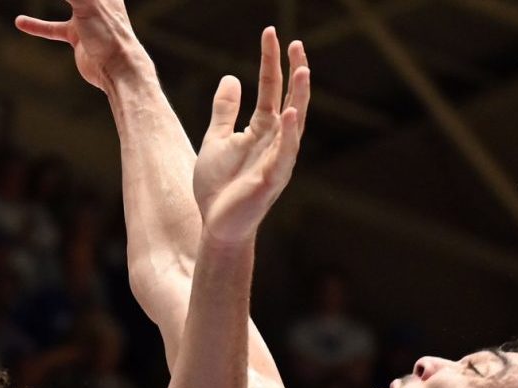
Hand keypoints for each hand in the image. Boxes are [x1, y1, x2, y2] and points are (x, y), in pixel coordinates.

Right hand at [14, 0, 151, 94]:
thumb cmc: (108, 33)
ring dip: (47, 1)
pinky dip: (37, 26)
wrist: (117, 69)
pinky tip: (20, 23)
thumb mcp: (86, 1)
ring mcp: (86, 16)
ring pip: (63, 0)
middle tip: (68, 0)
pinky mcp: (77, 35)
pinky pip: (53, 28)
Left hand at [192, 29, 309, 243]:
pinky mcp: (272, 180)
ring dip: (299, 97)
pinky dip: (288, 134)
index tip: (270, 33)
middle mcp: (276, 141)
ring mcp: (277, 160)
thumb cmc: (219, 187)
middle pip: (290, 99)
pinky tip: (289, 113)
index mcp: (262, 130)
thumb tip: (232, 77)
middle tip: (296, 43)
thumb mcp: (216, 139)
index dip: (270, 61)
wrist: (217, 225)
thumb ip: (224, 111)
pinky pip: (284, 154)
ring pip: (294, 124)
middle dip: (294, 72)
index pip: (271, 88)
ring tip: (302, 70)